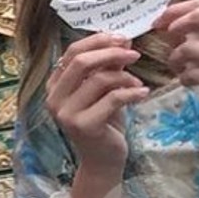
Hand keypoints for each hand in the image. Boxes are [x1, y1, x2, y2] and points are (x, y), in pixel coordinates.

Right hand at [47, 31, 145, 179]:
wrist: (103, 159)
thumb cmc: (104, 122)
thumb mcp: (106, 90)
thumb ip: (109, 66)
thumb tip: (124, 39)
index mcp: (55, 86)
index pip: (72, 52)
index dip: (98, 40)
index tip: (123, 39)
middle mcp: (54, 98)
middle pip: (81, 62)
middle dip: (111, 53)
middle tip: (135, 54)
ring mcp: (66, 113)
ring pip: (99, 79)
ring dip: (125, 77)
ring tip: (138, 84)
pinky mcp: (83, 126)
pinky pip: (113, 98)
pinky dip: (132, 93)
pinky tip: (143, 94)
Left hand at [157, 0, 198, 138]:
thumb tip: (171, 23)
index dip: (176, 11)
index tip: (159, 22)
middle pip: (198, 17)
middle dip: (173, 28)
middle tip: (166, 43)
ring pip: (190, 47)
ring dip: (175, 59)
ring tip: (179, 68)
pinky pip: (193, 73)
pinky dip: (184, 78)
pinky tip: (189, 82)